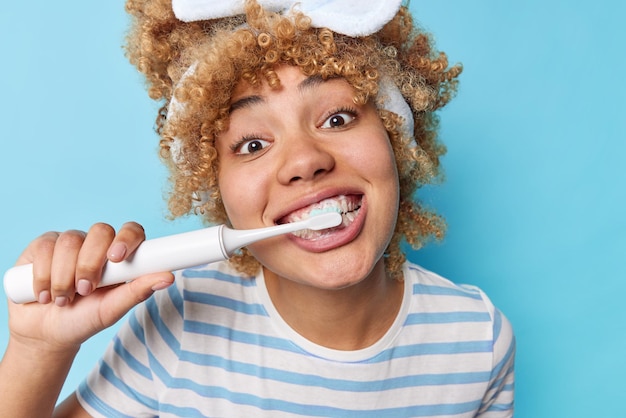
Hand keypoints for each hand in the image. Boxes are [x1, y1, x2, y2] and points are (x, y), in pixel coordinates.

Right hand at [6, 222, 173, 350]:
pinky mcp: (43, 246)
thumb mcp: (111, 310)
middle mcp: (97, 244)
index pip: (132, 231)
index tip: (117, 258)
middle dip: (90, 263)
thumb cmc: (84, 320)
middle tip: (85, 290)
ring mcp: (69, 243)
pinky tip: (44, 294)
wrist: (45, 334)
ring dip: (64, 276)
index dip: (127, 238)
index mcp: (120, 257)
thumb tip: (168, 277)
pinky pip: (45, 247)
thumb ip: (137, 291)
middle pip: (100, 231)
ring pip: (69, 241)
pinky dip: (43, 275)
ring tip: (63, 300)